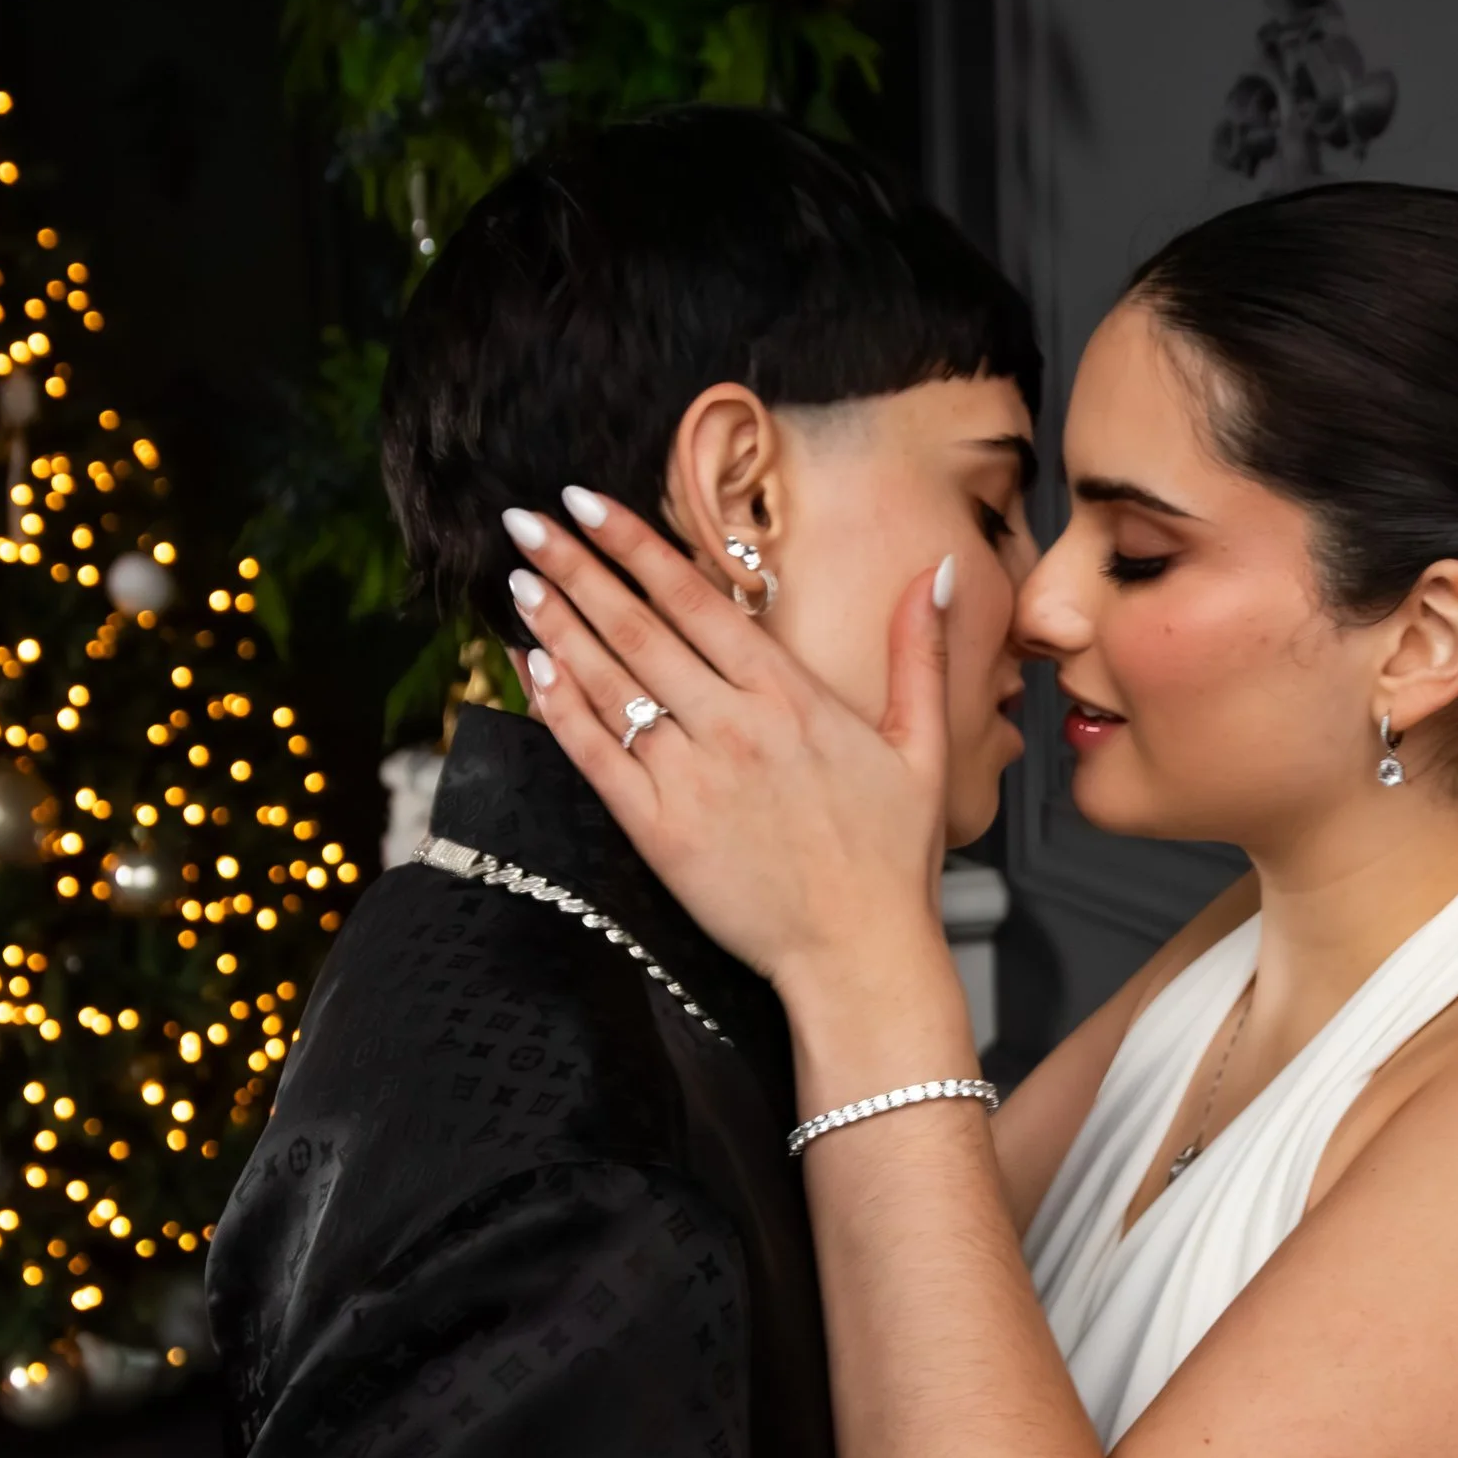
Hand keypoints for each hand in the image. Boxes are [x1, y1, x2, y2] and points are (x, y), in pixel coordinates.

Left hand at [504, 494, 953, 992]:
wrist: (860, 954)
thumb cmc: (891, 858)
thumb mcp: (923, 747)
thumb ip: (920, 653)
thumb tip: (938, 571)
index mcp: (790, 696)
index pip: (696, 600)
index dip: (636, 545)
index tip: (588, 503)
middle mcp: (734, 725)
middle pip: (638, 628)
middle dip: (577, 568)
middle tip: (526, 522)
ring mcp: (692, 778)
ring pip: (610, 685)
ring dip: (557, 626)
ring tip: (519, 580)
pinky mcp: (660, 832)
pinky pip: (596, 758)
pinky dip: (560, 710)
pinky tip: (533, 669)